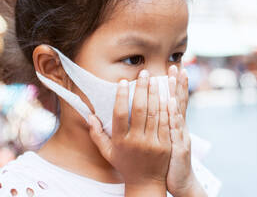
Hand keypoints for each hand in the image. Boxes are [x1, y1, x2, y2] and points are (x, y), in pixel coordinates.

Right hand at [89, 70, 170, 195]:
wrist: (146, 183)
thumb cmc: (125, 165)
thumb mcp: (108, 152)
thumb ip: (97, 134)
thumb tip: (88, 115)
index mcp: (121, 141)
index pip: (120, 114)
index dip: (121, 96)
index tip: (123, 81)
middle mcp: (136, 141)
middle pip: (140, 110)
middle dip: (142, 89)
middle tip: (144, 73)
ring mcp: (152, 143)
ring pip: (155, 114)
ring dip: (155, 94)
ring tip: (156, 78)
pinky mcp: (166, 145)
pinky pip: (167, 123)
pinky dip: (167, 108)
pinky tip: (167, 95)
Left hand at [166, 68, 206, 196]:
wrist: (180, 181)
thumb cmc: (167, 160)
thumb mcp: (164, 141)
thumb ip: (158, 126)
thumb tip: (151, 111)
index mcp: (174, 125)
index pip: (175, 100)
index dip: (175, 85)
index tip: (172, 68)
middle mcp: (180, 127)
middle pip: (180, 101)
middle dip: (178, 83)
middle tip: (177, 65)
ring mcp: (181, 135)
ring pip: (179, 111)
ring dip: (178, 92)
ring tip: (176, 77)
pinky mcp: (180, 146)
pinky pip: (176, 129)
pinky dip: (175, 116)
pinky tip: (173, 104)